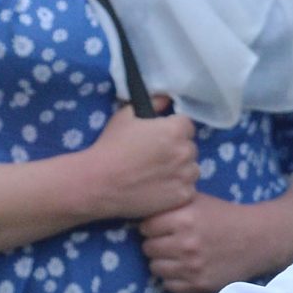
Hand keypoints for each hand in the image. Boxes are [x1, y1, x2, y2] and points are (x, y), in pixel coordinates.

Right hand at [78, 101, 198, 221]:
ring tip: (157, 174)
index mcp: (175, 130)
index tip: (160, 137)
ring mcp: (187, 176)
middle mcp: (186, 152)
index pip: (186, 125)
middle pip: (190, 147)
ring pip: (192, 169)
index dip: (173, 130)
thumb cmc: (112, 146)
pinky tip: (159, 188)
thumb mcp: (126, 116)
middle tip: (156, 157)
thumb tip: (166, 98)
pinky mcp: (184, 195)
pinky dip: (177, 188)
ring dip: (181, 169)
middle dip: (177, 149)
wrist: (100, 182)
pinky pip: (188, 188)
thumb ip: (152, 104)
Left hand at [138, 194, 279, 292]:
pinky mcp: (200, 285)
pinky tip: (184, 269)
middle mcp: (185, 244)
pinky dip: (174, 279)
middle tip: (169, 242)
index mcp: (184, 219)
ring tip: (176, 256)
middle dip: (156, 244)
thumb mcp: (198, 200)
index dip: (153, 226)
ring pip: (155, 268)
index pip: (145, 227)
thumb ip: (170, 202)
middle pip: (148, 248)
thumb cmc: (224, 216)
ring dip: (163, 262)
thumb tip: (139, 205)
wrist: (258, 239)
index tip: (163, 226)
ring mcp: (192, 267)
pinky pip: (170, 286)